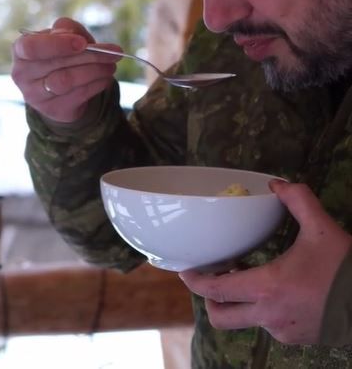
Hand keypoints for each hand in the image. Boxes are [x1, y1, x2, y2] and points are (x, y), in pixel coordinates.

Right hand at [11, 17, 119, 122]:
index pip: (32, 47)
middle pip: (57, 64)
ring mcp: (34, 95)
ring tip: (111, 65)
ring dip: (95, 71)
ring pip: (67, 81)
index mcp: (20, 50)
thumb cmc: (58, 54)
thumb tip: (76, 36)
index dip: (58, 44)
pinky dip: (96, 85)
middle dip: (90, 56)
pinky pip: (77, 95)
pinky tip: (105, 78)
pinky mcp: (52, 110)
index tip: (82, 43)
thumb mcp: (61, 36)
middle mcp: (22, 74)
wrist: (56, 88)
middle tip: (113, 52)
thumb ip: (67, 28)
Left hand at [179, 181, 351, 344]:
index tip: (186, 269)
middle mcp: (270, 315)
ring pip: (245, 321)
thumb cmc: (347, 268)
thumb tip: (277, 184)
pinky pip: (269, 325)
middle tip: (215, 278)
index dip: (194, 280)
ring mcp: (283, 330)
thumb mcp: (322, 229)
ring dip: (240, 302)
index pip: (215, 291)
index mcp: (268, 288)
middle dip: (210, 299)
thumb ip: (298, 201)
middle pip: (220, 316)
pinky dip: (264, 310)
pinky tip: (276, 291)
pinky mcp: (297, 338)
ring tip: (248, 279)